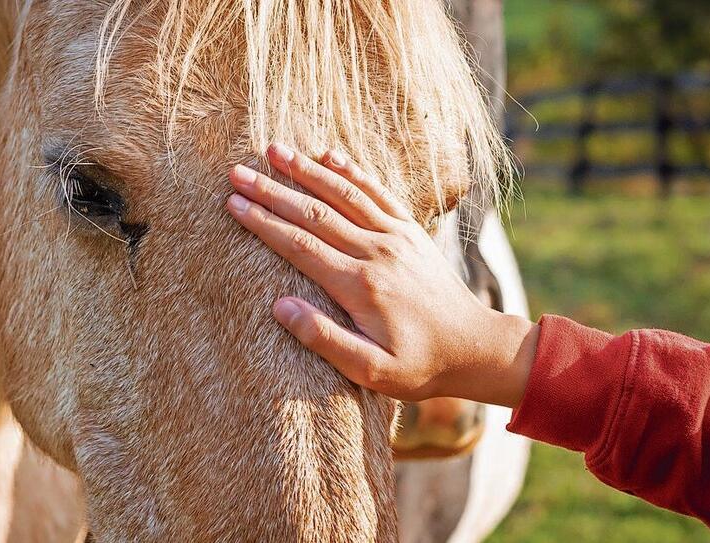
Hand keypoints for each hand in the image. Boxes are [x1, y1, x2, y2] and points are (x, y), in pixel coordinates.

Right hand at [225, 143, 537, 406]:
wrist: (475, 348)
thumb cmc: (419, 366)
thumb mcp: (370, 370)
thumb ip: (324, 339)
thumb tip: (280, 306)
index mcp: (360, 285)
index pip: (300, 245)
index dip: (264, 223)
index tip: (234, 204)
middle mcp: (376, 252)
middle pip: (314, 213)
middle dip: (272, 190)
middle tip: (238, 172)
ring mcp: (396, 237)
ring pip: (344, 194)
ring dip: (307, 170)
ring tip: (274, 150)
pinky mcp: (410, 232)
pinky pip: (377, 193)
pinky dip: (352, 171)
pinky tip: (330, 154)